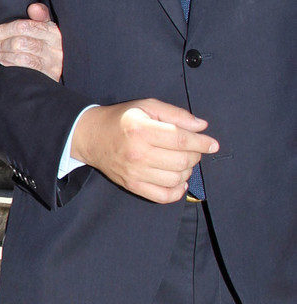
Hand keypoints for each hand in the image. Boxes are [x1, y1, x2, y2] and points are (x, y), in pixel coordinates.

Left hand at [0, 3, 62, 80]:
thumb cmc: (56, 44)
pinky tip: (0, 62)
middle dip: (0, 43)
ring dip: (2, 54)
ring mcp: (51, 61)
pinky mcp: (49, 75)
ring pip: (21, 55)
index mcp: (52, 30)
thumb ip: (41, 16)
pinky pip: (26, 67)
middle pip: (20, 41)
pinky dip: (9, 64)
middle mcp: (53, 45)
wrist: (74, 65)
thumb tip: (33, 7)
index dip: (3, 30)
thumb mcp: (51, 28)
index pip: (24, 27)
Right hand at [71, 100, 217, 203]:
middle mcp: (138, 153)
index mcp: (142, 130)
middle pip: (182, 161)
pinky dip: (177, 192)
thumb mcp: (147, 106)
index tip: (213, 144)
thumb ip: (176, 114)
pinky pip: (162, 196)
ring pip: (175, 179)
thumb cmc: (122, 119)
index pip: (181, 139)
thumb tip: (201, 127)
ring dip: (187, 171)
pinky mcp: (132, 185)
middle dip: (195, 156)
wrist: (91, 137)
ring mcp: (135, 172)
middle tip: (193, 150)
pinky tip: (179, 181)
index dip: (202, 143)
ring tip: (183, 162)